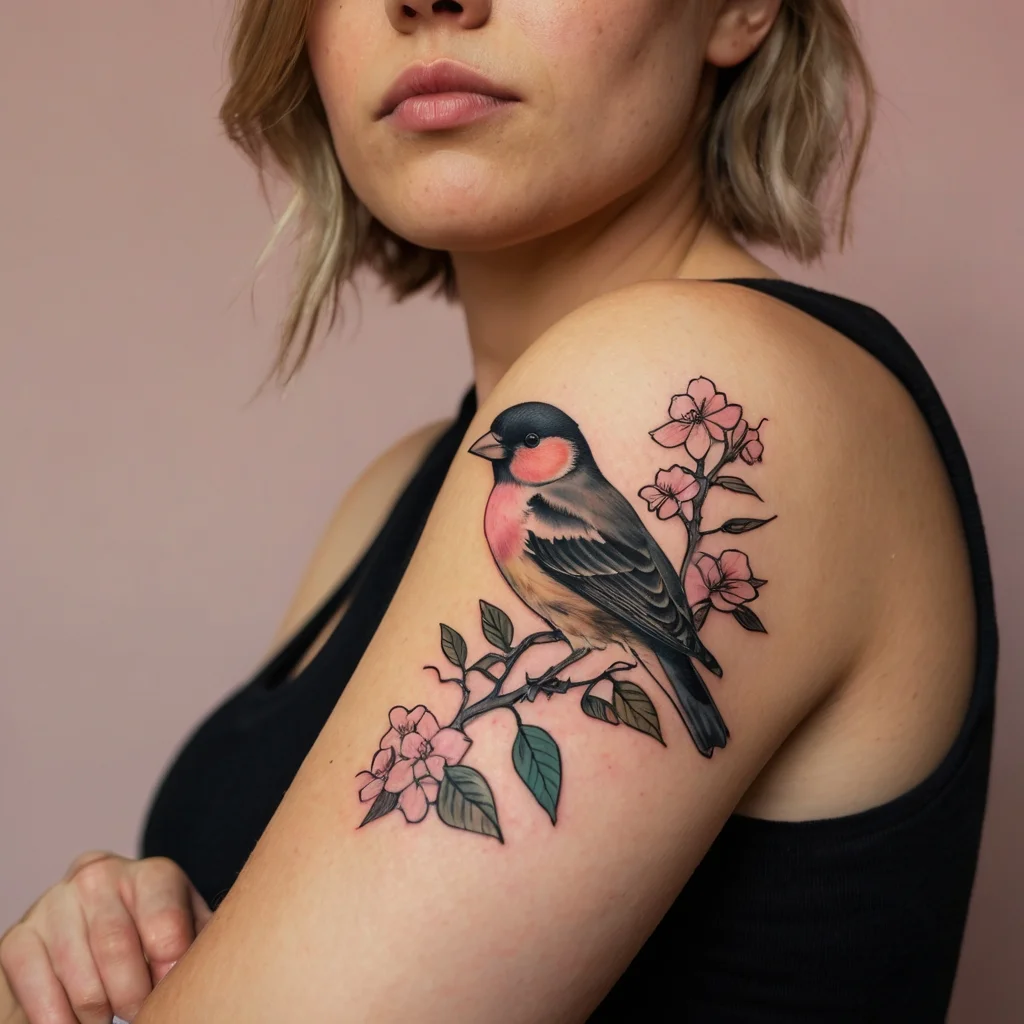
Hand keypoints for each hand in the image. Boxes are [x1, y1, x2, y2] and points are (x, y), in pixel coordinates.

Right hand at [0, 852, 211, 1023]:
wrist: (91, 937)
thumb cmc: (152, 941)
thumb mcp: (185, 935)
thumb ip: (195, 946)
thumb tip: (192, 975)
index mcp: (152, 873)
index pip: (164, 917)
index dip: (169, 964)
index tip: (170, 988)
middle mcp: (100, 875)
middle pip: (116, 947)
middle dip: (132, 995)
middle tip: (140, 1012)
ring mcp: (54, 903)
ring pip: (79, 976)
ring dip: (98, 1011)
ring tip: (109, 1015)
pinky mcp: (18, 938)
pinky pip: (36, 989)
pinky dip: (58, 1019)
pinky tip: (75, 1023)